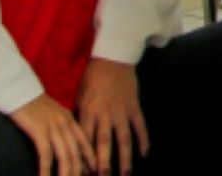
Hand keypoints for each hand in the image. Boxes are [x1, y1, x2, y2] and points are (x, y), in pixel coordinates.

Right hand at [9, 92, 95, 175]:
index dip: (90, 159)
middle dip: (79, 171)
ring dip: (66, 173)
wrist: (18, 89)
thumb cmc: (32, 104)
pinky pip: (46, 154)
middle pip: (76, 153)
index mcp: (70, 120)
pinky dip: (46, 170)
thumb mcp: (53, 114)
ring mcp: (53, 127)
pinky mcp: (39, 130)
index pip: (85, 143)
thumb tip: (62, 145)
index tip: (93, 171)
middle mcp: (65, 124)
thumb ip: (60, 128)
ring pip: (65, 156)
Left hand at [76, 58, 146, 174]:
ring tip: (125, 173)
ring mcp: (122, 111)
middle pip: (105, 143)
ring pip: (124, 138)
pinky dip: (143, 139)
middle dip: (104, 163)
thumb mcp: (79, 96)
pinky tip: (145, 153)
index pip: (86, 140)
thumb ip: (80, 117)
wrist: (113, 57)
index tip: (85, 173)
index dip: (85, 157)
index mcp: (88, 112)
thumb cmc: (92, 78)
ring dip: (125, 158)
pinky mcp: (134, 106)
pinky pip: (140, 125)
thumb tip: (76, 139)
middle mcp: (105, 114)